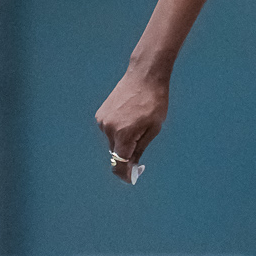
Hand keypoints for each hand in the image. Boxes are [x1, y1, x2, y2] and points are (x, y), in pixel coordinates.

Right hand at [95, 61, 168, 183]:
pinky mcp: (100, 114)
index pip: (119, 164)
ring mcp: (102, 121)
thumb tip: (131, 166)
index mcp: (124, 134)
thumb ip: (140, 149)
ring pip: (113, 142)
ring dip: (123, 141)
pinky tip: (130, 118)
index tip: (130, 180)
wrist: (144, 75)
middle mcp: (109, 129)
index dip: (124, 175)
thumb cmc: (154, 102)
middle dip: (127, 156)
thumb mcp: (153, 128)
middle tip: (141, 151)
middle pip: (116, 153)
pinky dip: (118, 131)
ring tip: (138, 124)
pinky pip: (109, 130)